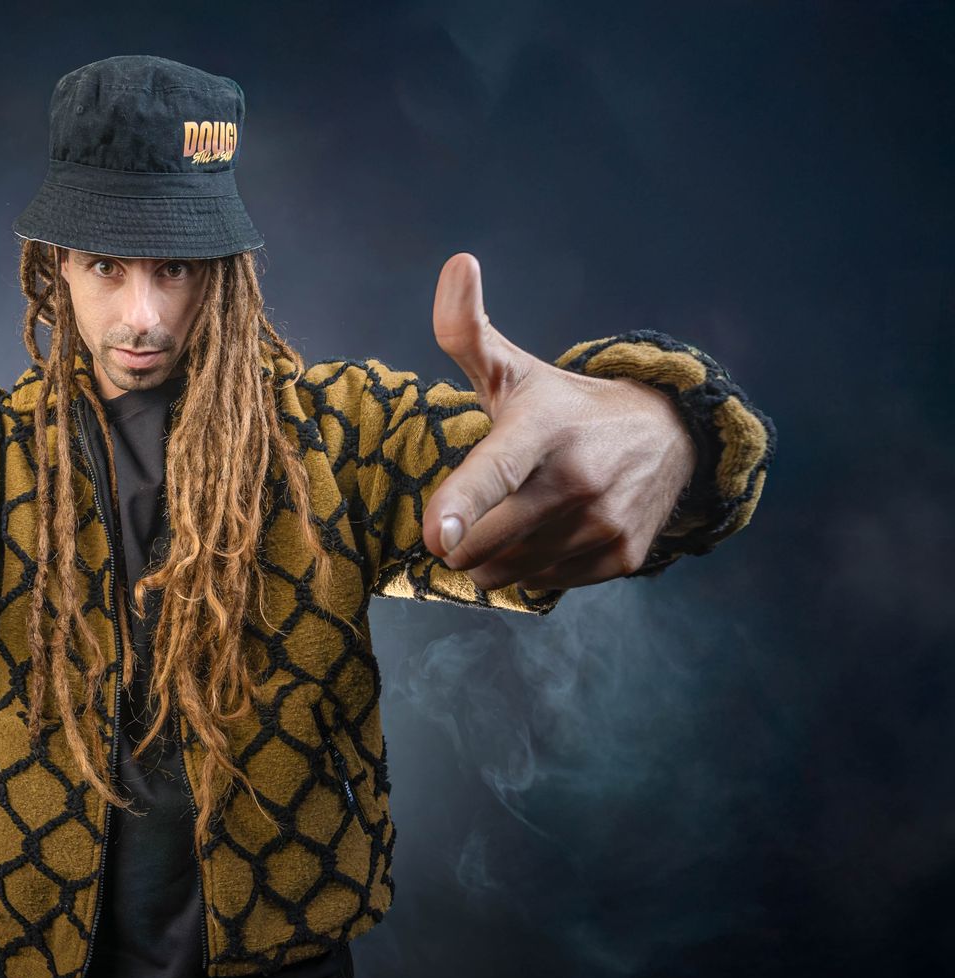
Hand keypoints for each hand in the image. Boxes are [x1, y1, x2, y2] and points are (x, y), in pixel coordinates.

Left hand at [422, 253, 694, 590]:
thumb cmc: (563, 408)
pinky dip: (530, 569)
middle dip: (460, 535)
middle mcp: (576, 479)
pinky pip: (538, 586)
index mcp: (540, 429)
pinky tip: (553, 532)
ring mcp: (602, 522)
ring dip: (491, 555)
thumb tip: (457, 263)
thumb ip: (467, 330)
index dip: (462, 504)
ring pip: (501, 572)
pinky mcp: (620, 558)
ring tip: (519, 514)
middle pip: (477, 542)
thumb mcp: (515, 370)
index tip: (437, 535)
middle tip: (481, 505)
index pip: (495, 470)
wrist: (668, 437)